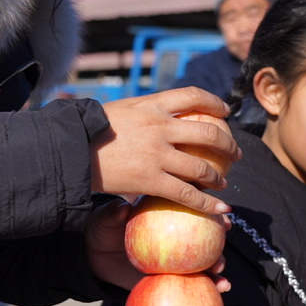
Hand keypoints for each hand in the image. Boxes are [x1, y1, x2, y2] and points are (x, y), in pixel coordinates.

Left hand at [84, 198, 231, 292]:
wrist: (93, 254)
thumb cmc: (102, 229)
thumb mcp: (104, 219)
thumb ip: (113, 213)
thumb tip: (123, 208)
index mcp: (164, 214)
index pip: (191, 210)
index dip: (211, 212)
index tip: (225, 219)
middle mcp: (173, 235)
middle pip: (203, 236)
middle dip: (219, 240)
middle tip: (224, 241)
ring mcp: (172, 257)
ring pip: (201, 262)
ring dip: (217, 270)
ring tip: (223, 279)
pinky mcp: (167, 277)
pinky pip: (186, 284)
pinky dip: (204, 288)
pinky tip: (216, 291)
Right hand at [92, 87, 240, 214]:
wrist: (71, 149)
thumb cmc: (90, 131)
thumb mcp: (120, 110)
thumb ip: (143, 112)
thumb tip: (159, 116)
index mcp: (151, 104)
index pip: (192, 95)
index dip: (214, 102)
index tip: (225, 111)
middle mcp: (159, 126)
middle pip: (208, 132)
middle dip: (227, 144)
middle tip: (234, 153)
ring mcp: (157, 154)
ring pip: (201, 166)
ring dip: (218, 176)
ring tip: (222, 183)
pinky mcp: (150, 180)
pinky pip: (187, 194)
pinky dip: (208, 204)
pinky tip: (220, 210)